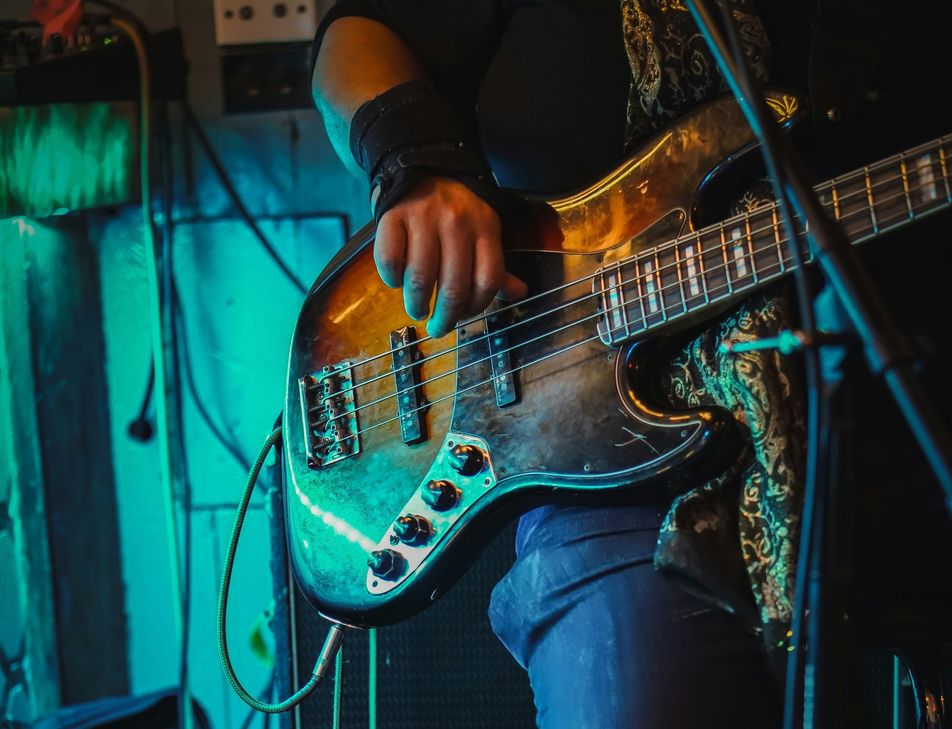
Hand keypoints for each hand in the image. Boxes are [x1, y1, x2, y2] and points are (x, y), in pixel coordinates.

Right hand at [373, 176, 527, 337]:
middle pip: (453, 285)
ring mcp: (423, 218)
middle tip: (438, 328)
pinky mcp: (393, 217)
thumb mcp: (484, 232)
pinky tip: (396, 283)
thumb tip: (519, 294)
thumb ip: (497, 266)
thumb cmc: (457, 213)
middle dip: (445, 317)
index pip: (487, 279)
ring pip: (420, 277)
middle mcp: (457, 222)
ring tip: (418, 310)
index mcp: (485, 228)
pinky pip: (390, 260)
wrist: (424, 170)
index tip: (463, 317)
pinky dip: (391, 279)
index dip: (477, 307)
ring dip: (417, 304)